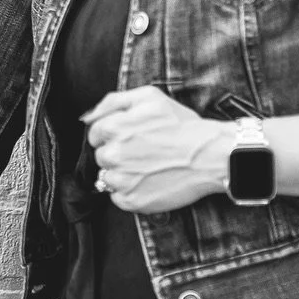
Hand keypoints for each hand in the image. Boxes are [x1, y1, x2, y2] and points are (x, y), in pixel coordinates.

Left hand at [85, 86, 233, 213]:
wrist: (211, 155)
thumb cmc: (183, 125)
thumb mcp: (149, 97)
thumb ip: (112, 102)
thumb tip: (87, 117)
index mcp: (113, 128)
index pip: (95, 135)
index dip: (113, 134)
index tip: (133, 136)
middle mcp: (113, 155)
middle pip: (101, 157)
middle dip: (117, 153)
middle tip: (144, 152)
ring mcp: (122, 181)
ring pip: (107, 178)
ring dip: (122, 174)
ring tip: (149, 167)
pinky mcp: (133, 201)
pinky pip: (117, 198)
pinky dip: (130, 192)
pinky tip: (149, 181)